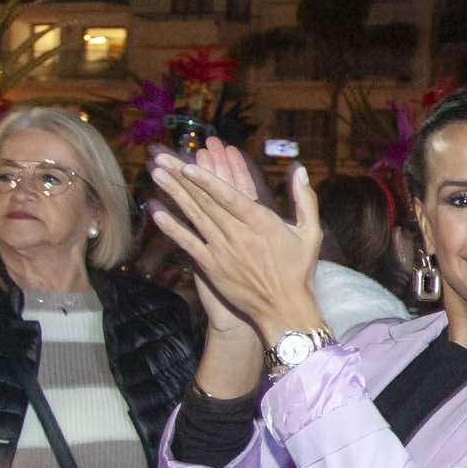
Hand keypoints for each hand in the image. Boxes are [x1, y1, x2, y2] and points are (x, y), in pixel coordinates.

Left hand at [151, 154, 322, 342]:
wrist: (283, 309)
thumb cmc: (299, 270)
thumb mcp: (310, 233)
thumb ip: (305, 199)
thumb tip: (299, 169)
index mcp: (262, 223)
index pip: (229, 196)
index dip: (208, 180)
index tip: (189, 164)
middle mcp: (238, 234)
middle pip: (205, 200)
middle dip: (182, 177)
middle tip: (162, 157)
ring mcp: (222, 251)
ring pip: (194, 216)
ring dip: (173, 193)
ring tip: (156, 174)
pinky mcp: (211, 267)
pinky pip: (187, 243)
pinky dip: (171, 227)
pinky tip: (156, 211)